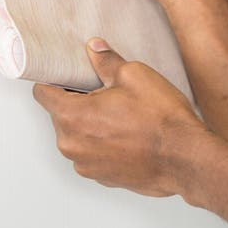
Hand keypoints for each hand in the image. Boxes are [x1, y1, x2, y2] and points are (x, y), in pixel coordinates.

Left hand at [33, 39, 204, 196]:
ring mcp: (86, 165)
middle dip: (78, 102)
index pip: (42, 93)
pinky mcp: (102, 178)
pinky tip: (128, 135)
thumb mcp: (134, 76)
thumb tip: (95, 49)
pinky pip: (93, 154)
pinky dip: (103, 144)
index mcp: (72, 117)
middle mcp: (72, 145)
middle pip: (61, 115)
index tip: (65, 75)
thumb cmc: (160, 120)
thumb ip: (107, 61)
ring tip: (122, 116)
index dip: (54, 79)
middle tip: (107, 93)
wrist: (185, 158)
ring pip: (77, 136)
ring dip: (91, 125)